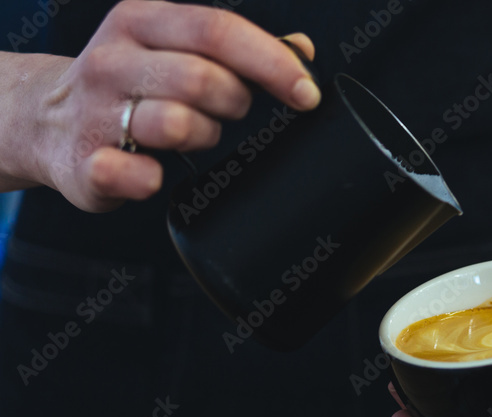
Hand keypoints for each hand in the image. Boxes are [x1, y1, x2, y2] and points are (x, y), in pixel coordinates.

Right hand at [29, 0, 318, 211]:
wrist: (44, 121)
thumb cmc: (129, 84)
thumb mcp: (173, 47)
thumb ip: (235, 48)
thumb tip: (302, 49)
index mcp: (141, 21)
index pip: (217, 30)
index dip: (271, 62)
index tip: (307, 93)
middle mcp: (113, 60)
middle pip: (203, 79)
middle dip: (234, 103)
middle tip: (229, 113)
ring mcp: (95, 111)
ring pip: (177, 124)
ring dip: (204, 136)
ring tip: (192, 135)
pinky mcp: (85, 162)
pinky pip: (133, 174)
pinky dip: (153, 179)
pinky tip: (154, 172)